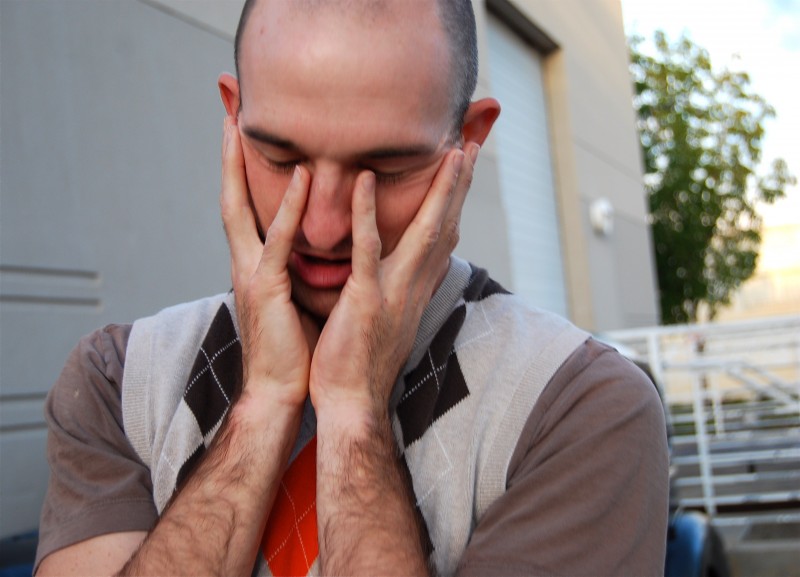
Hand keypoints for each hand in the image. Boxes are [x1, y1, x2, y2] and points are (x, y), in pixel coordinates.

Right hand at [220, 116, 315, 406]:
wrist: (281, 392)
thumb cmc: (294, 349)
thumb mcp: (295, 298)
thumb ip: (298, 269)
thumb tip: (317, 249)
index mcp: (255, 265)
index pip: (244, 209)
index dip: (239, 172)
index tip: (241, 135)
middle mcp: (245, 263)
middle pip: (229, 198)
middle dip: (226, 157)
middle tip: (227, 114)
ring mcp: (251, 275)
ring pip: (240, 210)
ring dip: (239, 167)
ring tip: (241, 126)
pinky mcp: (267, 289)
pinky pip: (277, 241)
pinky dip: (287, 208)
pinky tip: (300, 177)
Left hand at [309, 143, 479, 421]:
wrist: (351, 404)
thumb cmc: (360, 362)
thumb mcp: (387, 319)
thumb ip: (398, 289)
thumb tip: (407, 273)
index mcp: (417, 290)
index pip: (444, 237)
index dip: (456, 202)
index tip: (464, 169)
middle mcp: (415, 287)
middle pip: (447, 227)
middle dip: (461, 186)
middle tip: (472, 146)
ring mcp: (394, 292)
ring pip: (424, 232)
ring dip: (441, 191)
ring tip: (451, 152)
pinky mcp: (365, 300)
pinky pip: (367, 250)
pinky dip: (367, 213)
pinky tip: (365, 180)